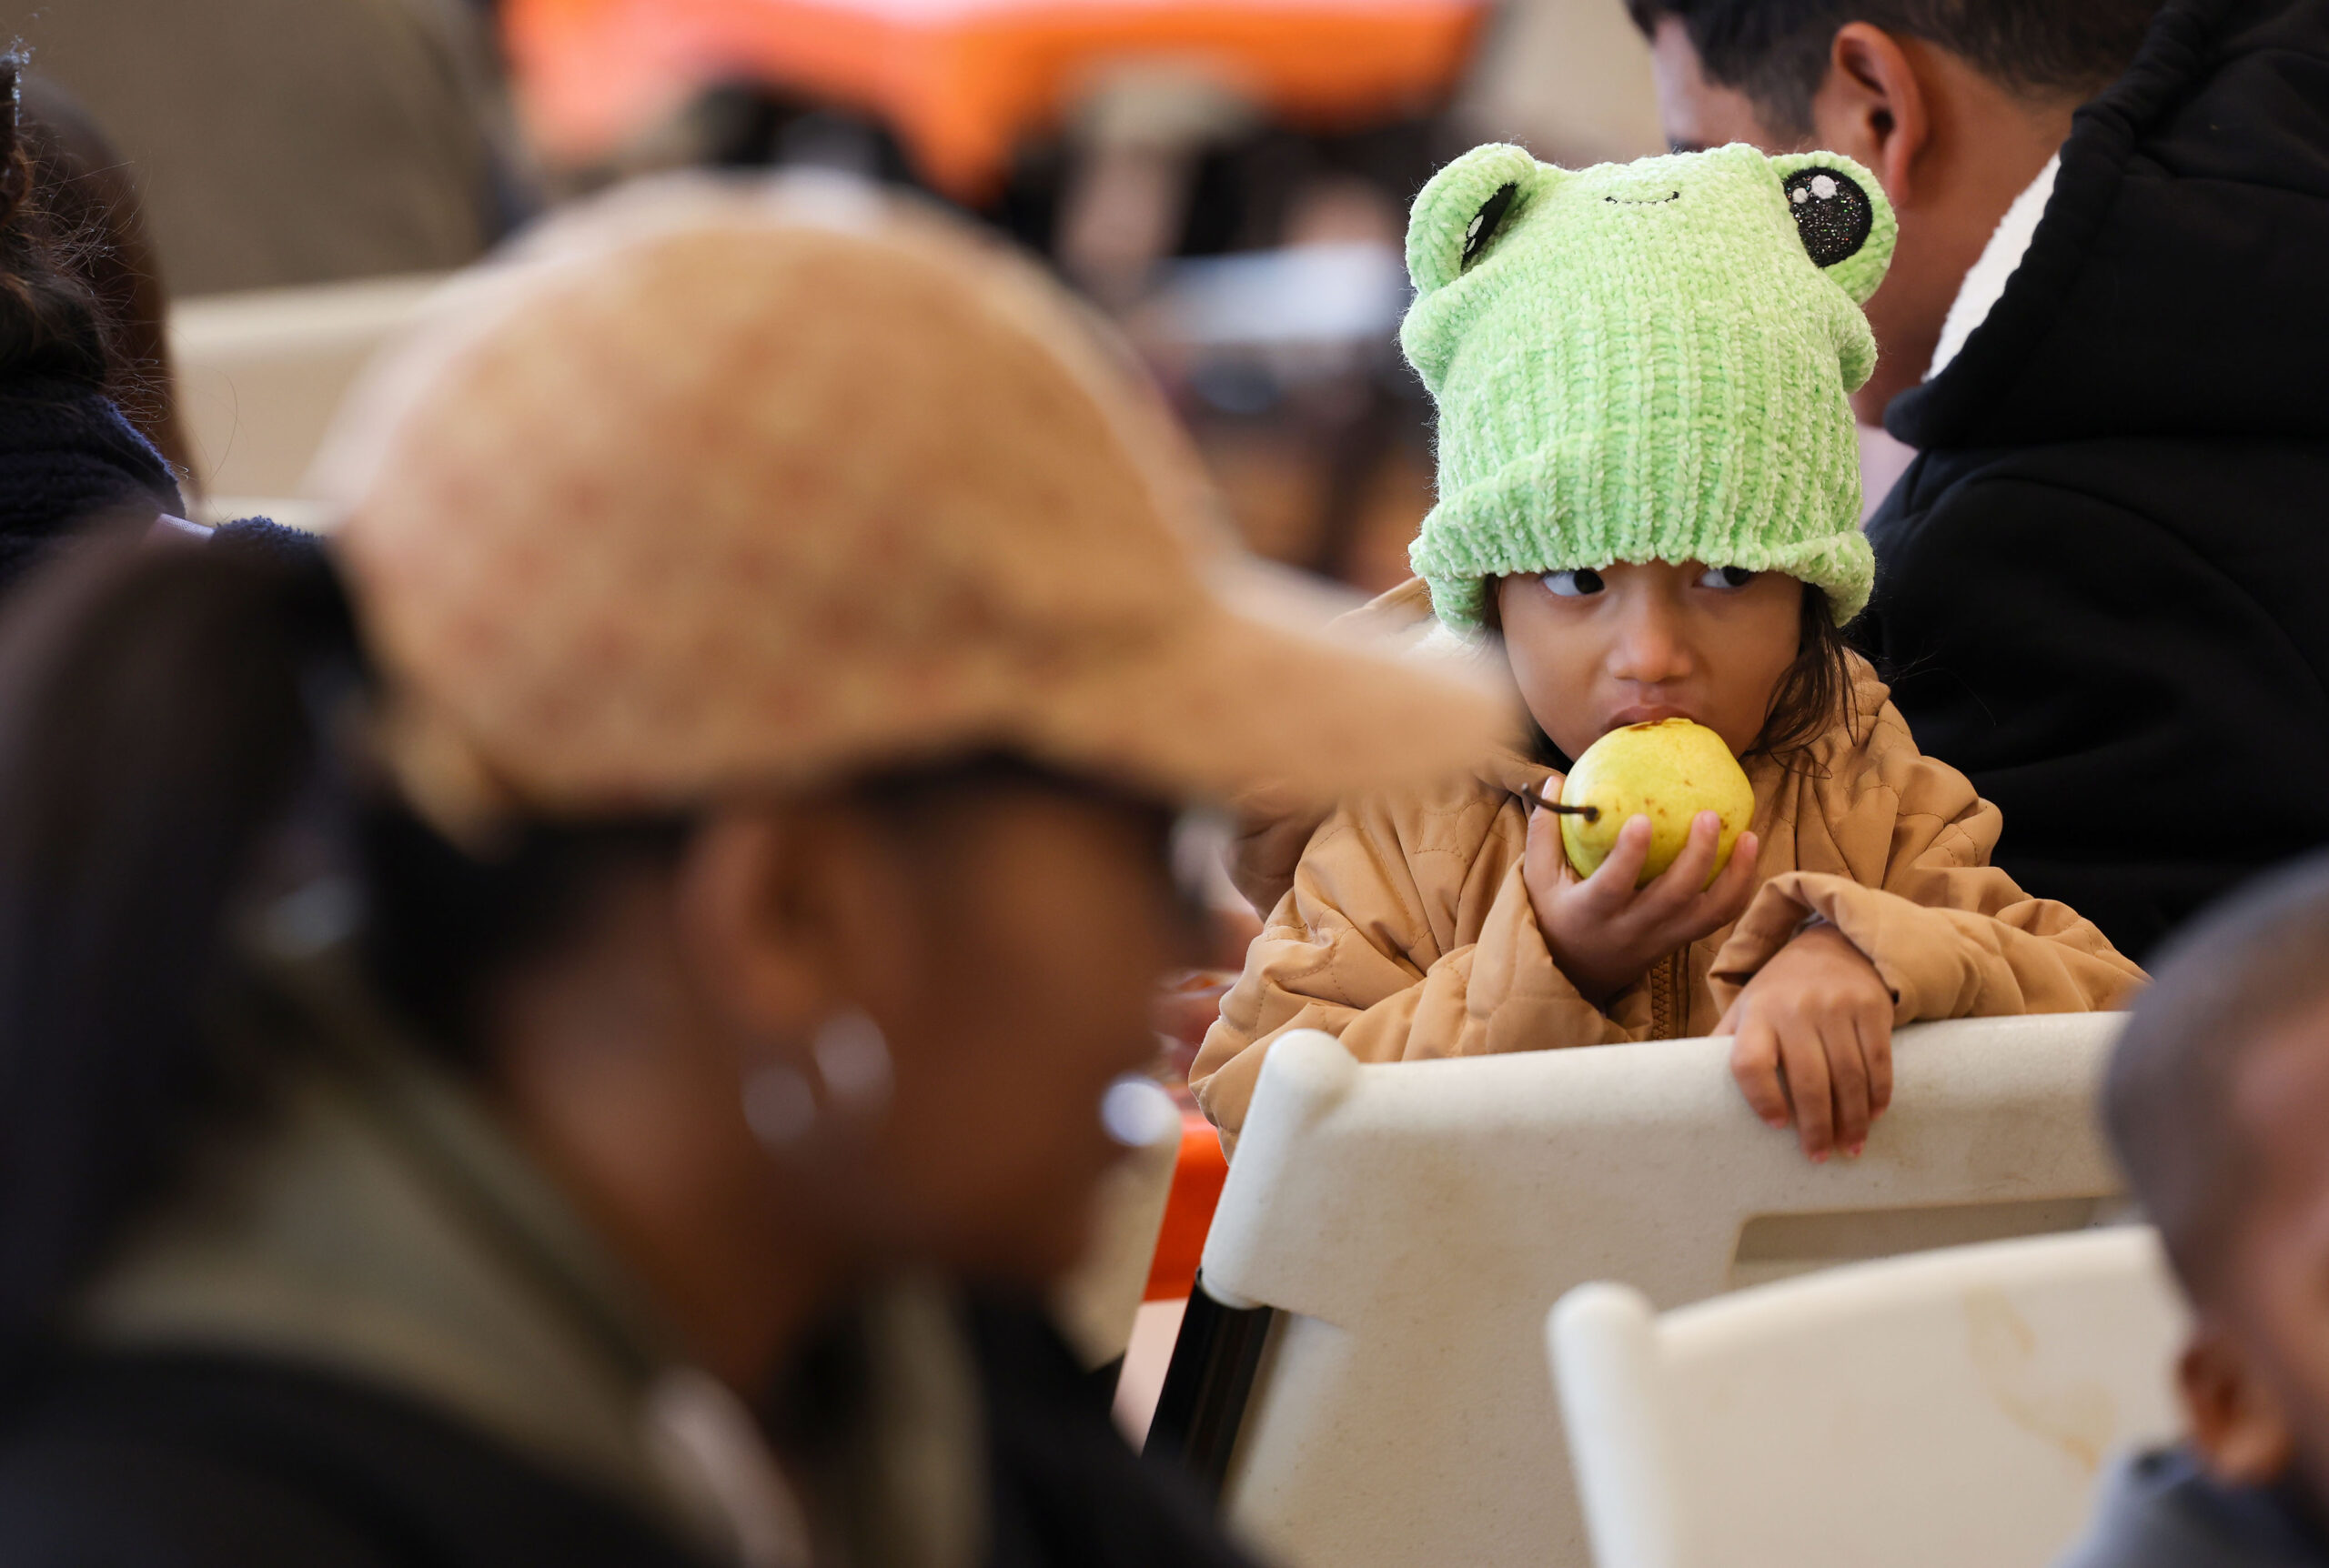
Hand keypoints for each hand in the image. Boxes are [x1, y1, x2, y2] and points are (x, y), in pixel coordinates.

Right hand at [1523, 776, 1759, 1007]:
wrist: (1575, 974)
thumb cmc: (1555, 915)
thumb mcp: (1538, 879)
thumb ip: (1544, 832)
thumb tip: (1555, 781)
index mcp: (1592, 913)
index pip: (1613, 887)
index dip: (1629, 856)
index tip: (1642, 819)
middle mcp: (1631, 929)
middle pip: (1674, 897)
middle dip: (1697, 857)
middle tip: (1710, 815)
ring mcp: (1661, 937)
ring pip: (1708, 913)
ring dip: (1735, 876)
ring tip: (1748, 835)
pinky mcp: (1681, 940)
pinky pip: (1719, 917)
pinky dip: (1740, 888)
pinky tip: (1748, 854)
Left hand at [1717, 923, 1894, 1161]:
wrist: (1832, 945)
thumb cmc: (1780, 992)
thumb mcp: (1746, 1010)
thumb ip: (1727, 1046)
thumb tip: (1695, 1093)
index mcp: (1756, 1014)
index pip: (1750, 1062)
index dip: (1761, 1098)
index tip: (1776, 1125)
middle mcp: (1795, 1009)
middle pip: (1808, 1080)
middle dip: (1816, 1126)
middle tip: (1819, 1156)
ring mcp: (1836, 1006)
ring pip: (1848, 1076)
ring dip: (1851, 1119)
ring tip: (1849, 1147)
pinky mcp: (1871, 1006)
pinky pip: (1878, 1060)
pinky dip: (1878, 1093)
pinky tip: (1873, 1115)